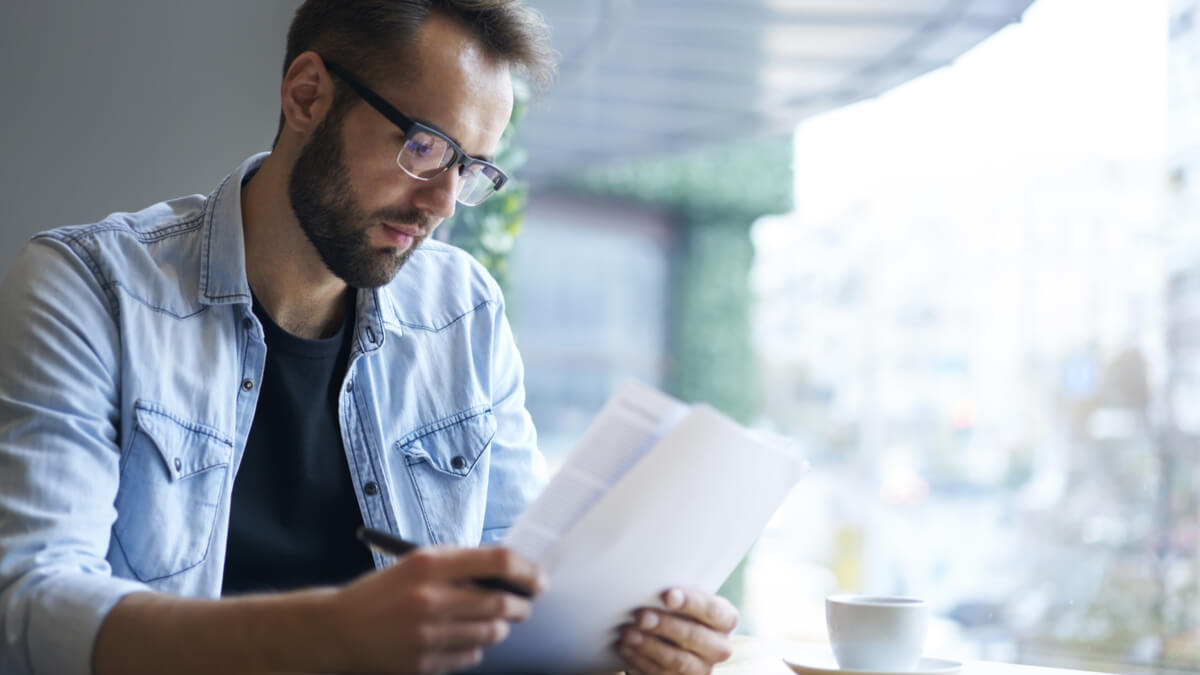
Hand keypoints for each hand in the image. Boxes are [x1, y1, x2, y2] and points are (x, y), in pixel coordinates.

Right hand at [327, 546, 547, 673]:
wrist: (337, 631)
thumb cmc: (380, 593)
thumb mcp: (414, 564)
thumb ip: (456, 562)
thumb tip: (502, 568)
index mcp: (429, 565)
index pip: (496, 560)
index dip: (526, 569)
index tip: (538, 578)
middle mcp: (431, 599)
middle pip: (501, 602)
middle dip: (521, 605)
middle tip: (524, 605)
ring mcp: (428, 635)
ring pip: (491, 633)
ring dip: (499, 627)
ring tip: (491, 621)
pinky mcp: (425, 664)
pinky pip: (470, 658)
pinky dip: (473, 649)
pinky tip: (458, 640)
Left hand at [616, 588, 738, 674]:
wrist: (672, 640)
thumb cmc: (676, 612)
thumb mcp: (682, 601)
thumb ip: (674, 596)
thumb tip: (649, 588)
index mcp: (726, 619)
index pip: (712, 610)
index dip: (690, 602)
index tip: (667, 595)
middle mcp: (720, 647)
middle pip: (694, 636)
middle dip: (664, 625)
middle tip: (640, 616)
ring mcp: (702, 669)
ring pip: (677, 660)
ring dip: (648, 646)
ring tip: (627, 633)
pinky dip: (640, 661)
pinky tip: (625, 648)